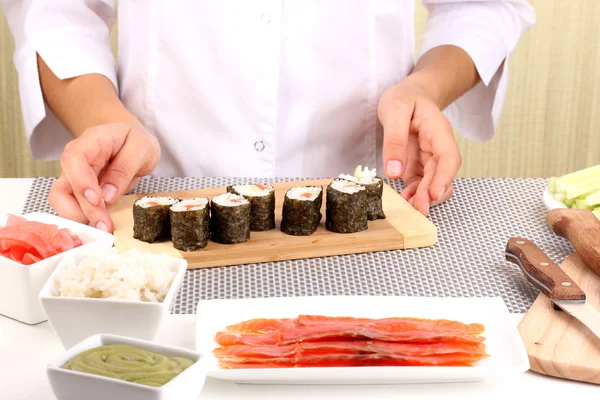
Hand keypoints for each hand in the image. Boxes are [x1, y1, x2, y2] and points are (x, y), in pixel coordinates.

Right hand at [49, 123, 160, 232]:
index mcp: (91, 141)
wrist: (131, 142)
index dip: (81, 181)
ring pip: (62, 201)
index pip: (75, 158)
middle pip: (65, 187)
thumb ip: (125, 168)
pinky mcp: (78, 191)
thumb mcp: (142, 147)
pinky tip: (100, 226)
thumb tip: (108, 196)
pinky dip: (84, 219)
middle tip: (106, 226)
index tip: (97, 200)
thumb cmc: (135, 141)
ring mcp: (74, 176)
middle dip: (84, 210)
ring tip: (104, 228)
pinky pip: (73, 208)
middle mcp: (76, 160)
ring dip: (80, 218)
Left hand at [377, 78, 461, 215]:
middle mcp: (437, 147)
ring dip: (425, 197)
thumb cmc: (403, 97)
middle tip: (419, 209)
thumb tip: (394, 171)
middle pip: (442, 174)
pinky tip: (406, 199)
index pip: (449, 157)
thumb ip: (394, 140)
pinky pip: (421, 183)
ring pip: (434, 182)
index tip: (435, 194)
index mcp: (438, 131)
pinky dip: (416, 193)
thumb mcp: (394, 110)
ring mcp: (428, 157)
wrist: (408, 94)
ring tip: (412, 208)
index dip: (444, 177)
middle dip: (432, 194)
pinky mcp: (417, 165)